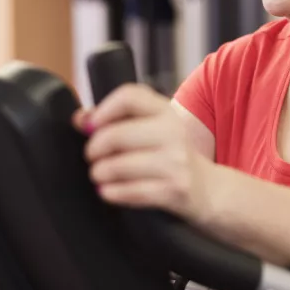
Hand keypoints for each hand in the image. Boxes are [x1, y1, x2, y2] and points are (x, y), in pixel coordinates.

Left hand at [73, 84, 218, 223]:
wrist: (208, 189)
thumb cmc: (171, 156)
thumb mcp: (153, 130)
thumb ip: (118, 120)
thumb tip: (80, 119)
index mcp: (165, 111)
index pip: (129, 96)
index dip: (103, 109)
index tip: (90, 126)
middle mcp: (173, 132)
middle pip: (117, 134)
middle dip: (94, 149)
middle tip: (92, 156)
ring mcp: (176, 162)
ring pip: (119, 166)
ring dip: (100, 173)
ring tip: (99, 175)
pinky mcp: (174, 190)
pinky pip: (130, 192)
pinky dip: (111, 193)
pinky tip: (109, 191)